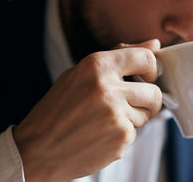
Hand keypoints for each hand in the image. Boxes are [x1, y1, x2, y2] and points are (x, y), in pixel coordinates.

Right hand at [13, 39, 161, 181]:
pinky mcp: (120, 139)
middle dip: (148, 100)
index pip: (146, 58)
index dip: (151, 69)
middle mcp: (108, 88)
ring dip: (134, 118)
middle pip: (155, 93)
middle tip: (130, 104)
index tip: (146, 77)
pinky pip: (135, 133)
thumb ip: (120, 57)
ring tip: (106, 120)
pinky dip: (123, 134)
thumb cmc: (58, 108)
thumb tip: (154, 45)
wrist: (38, 148)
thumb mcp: (81, 73)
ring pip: (147, 115)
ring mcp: (115, 115)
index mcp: (97, 65)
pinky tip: (102, 134)